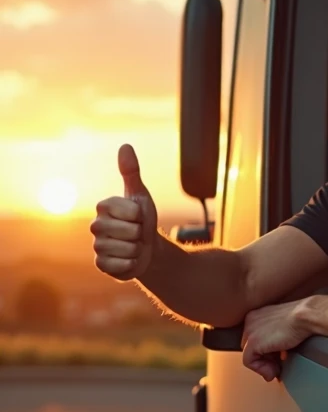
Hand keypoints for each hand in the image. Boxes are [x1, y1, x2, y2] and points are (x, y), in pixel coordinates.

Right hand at [91, 144, 158, 280]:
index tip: (138, 216)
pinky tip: (129, 259)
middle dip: (140, 233)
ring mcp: (97, 246)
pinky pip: (121, 265)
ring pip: (127, 249)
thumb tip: (125, 146)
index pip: (130, 211)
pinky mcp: (101, 265)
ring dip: (137, 249)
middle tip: (137, 233)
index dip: (141, 215)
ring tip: (134, 246)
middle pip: (130, 231)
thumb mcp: (140, 195)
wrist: (148, 249)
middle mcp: (95, 226)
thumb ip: (131, 172)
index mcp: (103, 207)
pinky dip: (132, 264)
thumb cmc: (142, 220)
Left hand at [242, 300, 312, 381]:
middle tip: (278, 366)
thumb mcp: (284, 327)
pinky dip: (261, 370)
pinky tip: (275, 370)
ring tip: (277, 369)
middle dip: (265, 360)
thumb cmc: (301, 318)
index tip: (278, 359)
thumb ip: (275, 339)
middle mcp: (250, 321)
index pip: (254, 339)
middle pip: (251, 348)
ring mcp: (249, 331)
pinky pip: (249, 362)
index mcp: (257, 315)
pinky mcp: (252, 342)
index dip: (266, 353)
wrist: (305, 316)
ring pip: (249, 356)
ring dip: (264, 367)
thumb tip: (275, 357)